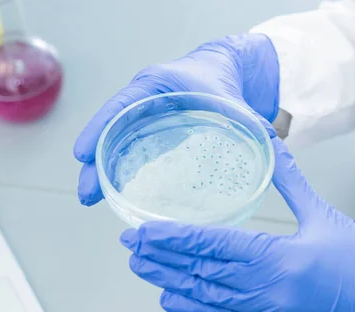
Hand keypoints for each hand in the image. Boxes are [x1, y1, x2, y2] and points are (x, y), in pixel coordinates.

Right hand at [73, 33, 278, 205]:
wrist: (228, 70)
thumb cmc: (225, 80)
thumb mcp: (235, 102)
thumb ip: (251, 124)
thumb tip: (272, 152)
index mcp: (157, 85)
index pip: (121, 106)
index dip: (100, 129)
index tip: (83, 154)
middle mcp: (145, 101)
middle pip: (112, 129)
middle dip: (96, 161)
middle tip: (87, 192)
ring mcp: (146, 116)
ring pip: (117, 142)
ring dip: (103, 168)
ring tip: (92, 198)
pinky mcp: (153, 130)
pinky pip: (131, 148)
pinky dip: (120, 167)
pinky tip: (115, 192)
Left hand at [120, 138, 354, 311]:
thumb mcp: (322, 213)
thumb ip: (289, 178)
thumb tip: (270, 141)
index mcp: (281, 257)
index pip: (215, 245)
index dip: (175, 238)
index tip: (145, 230)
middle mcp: (268, 288)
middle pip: (202, 271)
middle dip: (162, 257)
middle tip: (130, 243)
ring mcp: (266, 311)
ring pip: (206, 296)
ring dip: (170, 281)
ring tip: (141, 267)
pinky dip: (194, 308)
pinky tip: (171, 298)